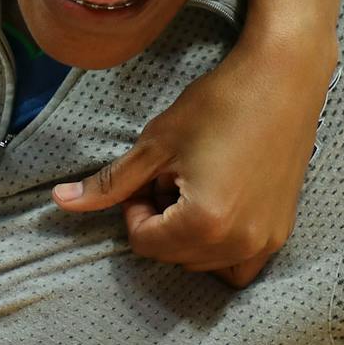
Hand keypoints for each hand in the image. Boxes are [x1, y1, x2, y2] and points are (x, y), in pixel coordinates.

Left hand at [53, 48, 333, 287]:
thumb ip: (110, 184)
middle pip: (173, 257)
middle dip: (162, 224)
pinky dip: (221, 250)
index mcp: (205, 222)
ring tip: (196, 188)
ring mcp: (265, 241)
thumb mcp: (155, 144)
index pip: (145, 243)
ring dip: (189, 237)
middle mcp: (239, 242)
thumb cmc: (218, 104)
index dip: (136, 209)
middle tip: (173, 177)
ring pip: (203, 264)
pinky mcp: (281, 232)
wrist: (283, 78)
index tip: (151, 175)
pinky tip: (219, 209)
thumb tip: (60, 202)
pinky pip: (240, 265)